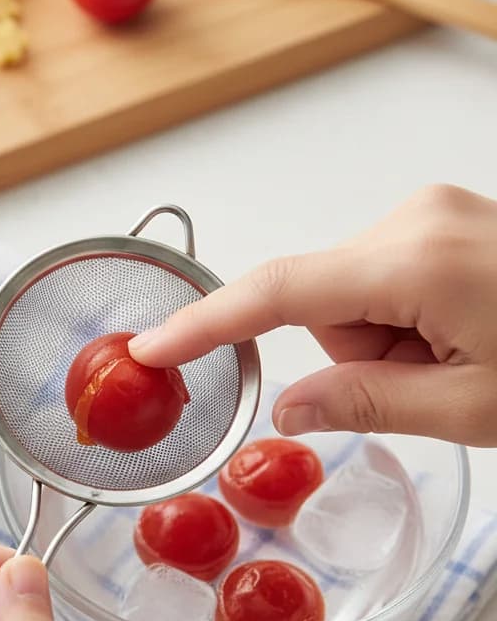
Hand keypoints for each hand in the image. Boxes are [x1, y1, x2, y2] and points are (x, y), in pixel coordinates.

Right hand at [129, 184, 496, 446]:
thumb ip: (364, 403)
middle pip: (320, 302)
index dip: (207, 323)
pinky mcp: (443, 222)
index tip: (154, 347)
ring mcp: (432, 214)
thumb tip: (289, 407)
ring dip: (387, 341)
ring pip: (352, 297)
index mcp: (414, 259)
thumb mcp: (472, 406)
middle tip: (432, 381)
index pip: (277, 292)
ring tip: (462, 356)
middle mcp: (414, 218)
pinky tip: (463, 332)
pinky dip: (406, 320)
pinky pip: (384, 281)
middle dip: (358, 354)